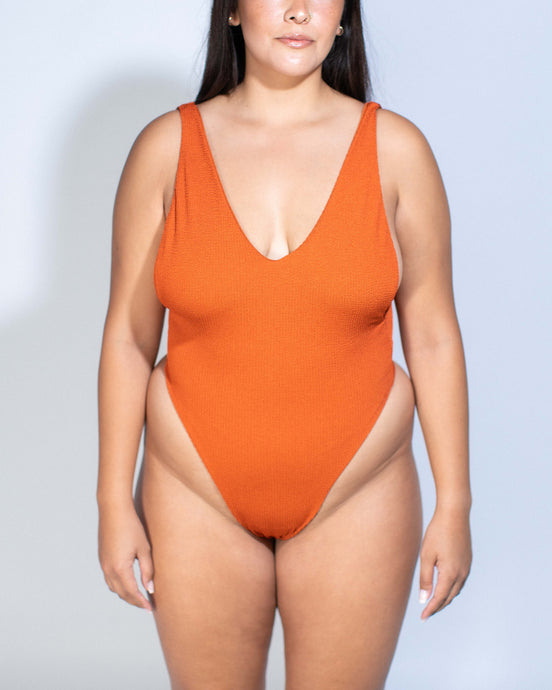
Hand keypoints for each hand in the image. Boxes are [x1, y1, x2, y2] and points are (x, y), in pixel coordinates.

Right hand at [97, 502, 154, 611]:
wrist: (113, 510)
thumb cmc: (132, 527)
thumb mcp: (144, 549)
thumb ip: (147, 570)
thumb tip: (150, 589)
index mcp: (120, 568)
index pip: (132, 593)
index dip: (142, 602)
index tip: (151, 608)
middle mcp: (108, 569)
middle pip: (122, 593)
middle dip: (134, 601)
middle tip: (147, 605)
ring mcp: (103, 564)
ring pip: (114, 587)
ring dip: (125, 594)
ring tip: (139, 596)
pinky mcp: (102, 558)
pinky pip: (109, 578)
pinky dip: (119, 585)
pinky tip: (128, 583)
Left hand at [418, 505, 471, 619]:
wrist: (454, 514)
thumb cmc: (437, 533)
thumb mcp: (426, 555)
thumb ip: (425, 579)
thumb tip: (424, 599)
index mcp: (450, 573)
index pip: (439, 599)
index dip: (430, 609)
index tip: (422, 617)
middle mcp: (462, 573)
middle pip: (449, 597)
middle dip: (438, 606)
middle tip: (426, 613)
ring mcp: (467, 567)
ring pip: (456, 590)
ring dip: (445, 598)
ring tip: (434, 602)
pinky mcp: (468, 561)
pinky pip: (460, 581)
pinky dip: (451, 588)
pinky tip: (444, 586)